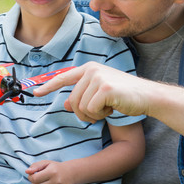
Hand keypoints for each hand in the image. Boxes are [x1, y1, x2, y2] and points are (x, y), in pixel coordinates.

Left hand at [26, 160, 73, 183]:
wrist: (71, 174)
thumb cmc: (56, 168)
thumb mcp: (46, 163)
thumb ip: (35, 166)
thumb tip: (27, 171)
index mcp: (52, 172)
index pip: (35, 179)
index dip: (31, 177)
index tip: (33, 175)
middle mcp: (56, 182)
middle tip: (37, 180)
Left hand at [34, 62, 152, 122]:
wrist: (146, 96)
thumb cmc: (124, 95)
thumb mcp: (100, 94)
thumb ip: (82, 96)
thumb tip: (65, 103)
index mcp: (89, 68)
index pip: (63, 77)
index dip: (48, 86)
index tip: (36, 93)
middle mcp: (91, 70)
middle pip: (72, 100)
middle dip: (83, 113)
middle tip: (100, 112)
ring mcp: (98, 77)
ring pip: (80, 107)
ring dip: (93, 115)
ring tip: (108, 107)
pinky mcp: (104, 88)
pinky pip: (91, 110)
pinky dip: (101, 115)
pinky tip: (113, 107)